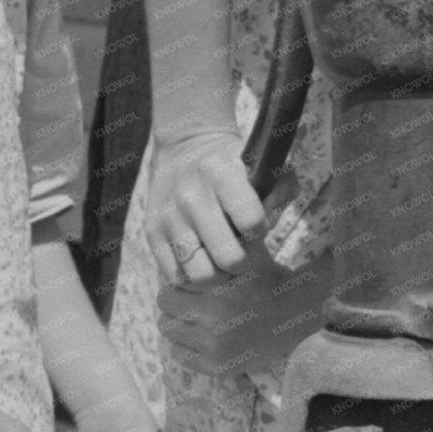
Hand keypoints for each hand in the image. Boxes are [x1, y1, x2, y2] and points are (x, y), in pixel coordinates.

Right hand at [145, 129, 265, 284]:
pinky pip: (176, 277)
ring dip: (220, 277)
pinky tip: (205, 265)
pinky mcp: (152, 234)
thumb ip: (280, 191)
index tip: (256, 228)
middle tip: (244, 254)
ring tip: (224, 263)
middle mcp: (191, 197)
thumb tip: (274, 220)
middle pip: (229, 258)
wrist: (185, 150)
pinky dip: (195, 281)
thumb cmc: (235, 166)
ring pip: (201, 275)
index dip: (260, 232)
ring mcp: (169, 218)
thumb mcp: (260, 166)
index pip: (250, 220)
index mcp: (222, 175)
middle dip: (244, 263)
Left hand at [159, 246, 338, 377]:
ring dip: (180, 325)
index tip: (195, 283)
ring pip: (170, 334)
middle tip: (194, 301)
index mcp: (217, 291)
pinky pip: (181, 357)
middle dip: (176, 304)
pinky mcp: (217, 368)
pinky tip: (207, 338)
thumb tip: (206, 218)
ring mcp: (215, 348)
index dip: (180, 283)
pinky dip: (189, 348)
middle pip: (164, 312)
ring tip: (199, 319)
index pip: (169, 288)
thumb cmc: (270, 279)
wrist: (299, 314)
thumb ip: (227, 237)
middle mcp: (214, 321)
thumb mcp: (250, 253)